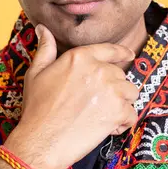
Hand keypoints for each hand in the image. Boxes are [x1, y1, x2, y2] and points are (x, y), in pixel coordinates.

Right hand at [4, 23, 138, 168]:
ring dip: (121, 104)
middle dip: (113, 88)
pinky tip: (104, 128)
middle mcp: (99, 70)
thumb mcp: (36, 73)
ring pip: (130, 93)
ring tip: (101, 115)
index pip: (109, 50)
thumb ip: (45, 49)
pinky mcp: (118, 111)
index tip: (130, 55)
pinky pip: (131, 114)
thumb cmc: (37, 108)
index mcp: (80, 57)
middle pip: (120, 75)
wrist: (41, 140)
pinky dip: (122, 123)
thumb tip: (42, 28)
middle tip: (94, 104)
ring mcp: (111, 90)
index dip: (122, 52)